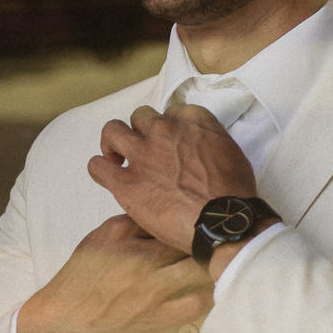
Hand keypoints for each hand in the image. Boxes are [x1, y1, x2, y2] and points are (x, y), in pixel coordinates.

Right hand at [15, 215, 213, 332]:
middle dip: (210, 236)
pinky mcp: (159, 317)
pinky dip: (211, 293)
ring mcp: (151, 288)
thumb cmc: (81, 282)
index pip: (168, 215)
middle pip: (189, 238)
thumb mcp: (98, 240)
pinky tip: (216, 288)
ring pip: (200, 268)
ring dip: (216, 264)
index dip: (191, 216)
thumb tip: (164, 217)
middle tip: (226, 236)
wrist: (63, 324)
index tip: (206, 216)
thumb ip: (130, 225)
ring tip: (226, 261)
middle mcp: (139, 257)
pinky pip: (198, 302)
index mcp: (122, 233)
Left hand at [87, 104, 255, 254]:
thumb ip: (211, 142)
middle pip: (141, 117)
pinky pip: (97, 166)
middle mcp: (164, 131)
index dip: (170, 128)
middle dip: (142, 131)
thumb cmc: (234, 193)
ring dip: (114, 142)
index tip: (172, 143)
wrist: (223, 221)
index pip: (172, 111)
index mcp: (192, 122)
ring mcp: (142, 155)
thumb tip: (202, 148)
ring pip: (112, 131)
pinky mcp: (126, 183)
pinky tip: (109, 176)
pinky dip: (101, 169)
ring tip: (118, 157)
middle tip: (146, 150)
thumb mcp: (232, 152)